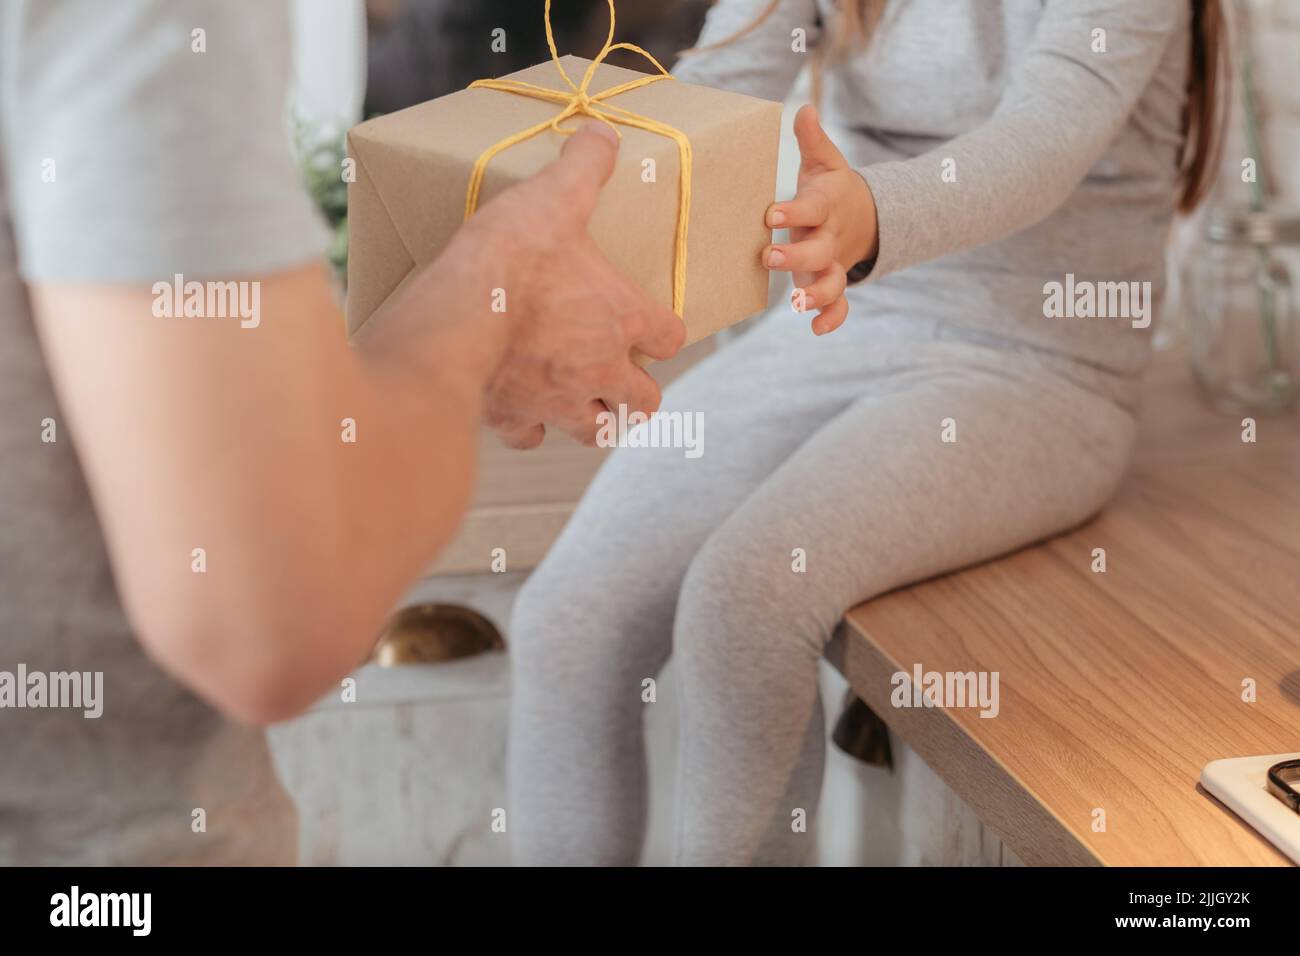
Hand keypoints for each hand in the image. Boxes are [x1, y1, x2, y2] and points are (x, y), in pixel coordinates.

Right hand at [462, 122, 685, 448]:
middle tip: (620, 376)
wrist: (458, 315)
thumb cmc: (513, 257)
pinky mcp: (516, 417)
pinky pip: (532, 437)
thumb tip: (603, 133)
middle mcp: (601, 369)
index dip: (664, 331)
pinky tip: (521, 411)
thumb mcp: (554, 197)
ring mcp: (560, 400)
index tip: (650, 326)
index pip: (670, 337)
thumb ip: (584, 167)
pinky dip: (531, 428)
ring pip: (597, 431)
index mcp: (622, 318)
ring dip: (595, 418)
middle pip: (645, 402)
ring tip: (581, 401)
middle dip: (637, 392)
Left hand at [764, 105, 878, 335]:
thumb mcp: (824, 163)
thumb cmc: (829, 189)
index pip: (811, 208)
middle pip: (820, 251)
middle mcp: (829, 237)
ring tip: (795, 302)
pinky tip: (816, 330)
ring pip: (831, 282)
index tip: (771, 214)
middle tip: (768, 257)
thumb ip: (813, 141)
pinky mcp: (831, 282)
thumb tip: (804, 109)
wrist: (863, 217)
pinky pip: (840, 305)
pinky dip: (832, 318)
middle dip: (796, 256)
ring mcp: (832, 263)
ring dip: (816, 293)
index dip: (794, 212)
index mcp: (825, 206)